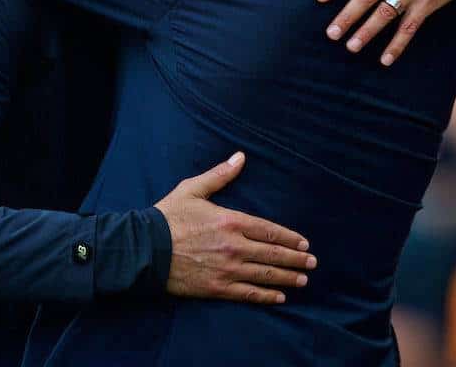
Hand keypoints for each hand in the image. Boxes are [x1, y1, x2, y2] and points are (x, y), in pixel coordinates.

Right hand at [154, 152, 316, 304]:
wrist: (144, 250)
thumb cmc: (167, 217)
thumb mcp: (193, 189)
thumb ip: (220, 175)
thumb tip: (240, 157)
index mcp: (230, 221)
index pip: (269, 231)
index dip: (289, 238)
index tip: (304, 243)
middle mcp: (234, 246)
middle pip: (272, 254)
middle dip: (295, 260)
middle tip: (312, 263)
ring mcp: (226, 269)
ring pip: (264, 275)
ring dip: (286, 278)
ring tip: (303, 281)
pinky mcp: (216, 288)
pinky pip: (247, 294)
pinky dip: (266, 296)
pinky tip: (279, 297)